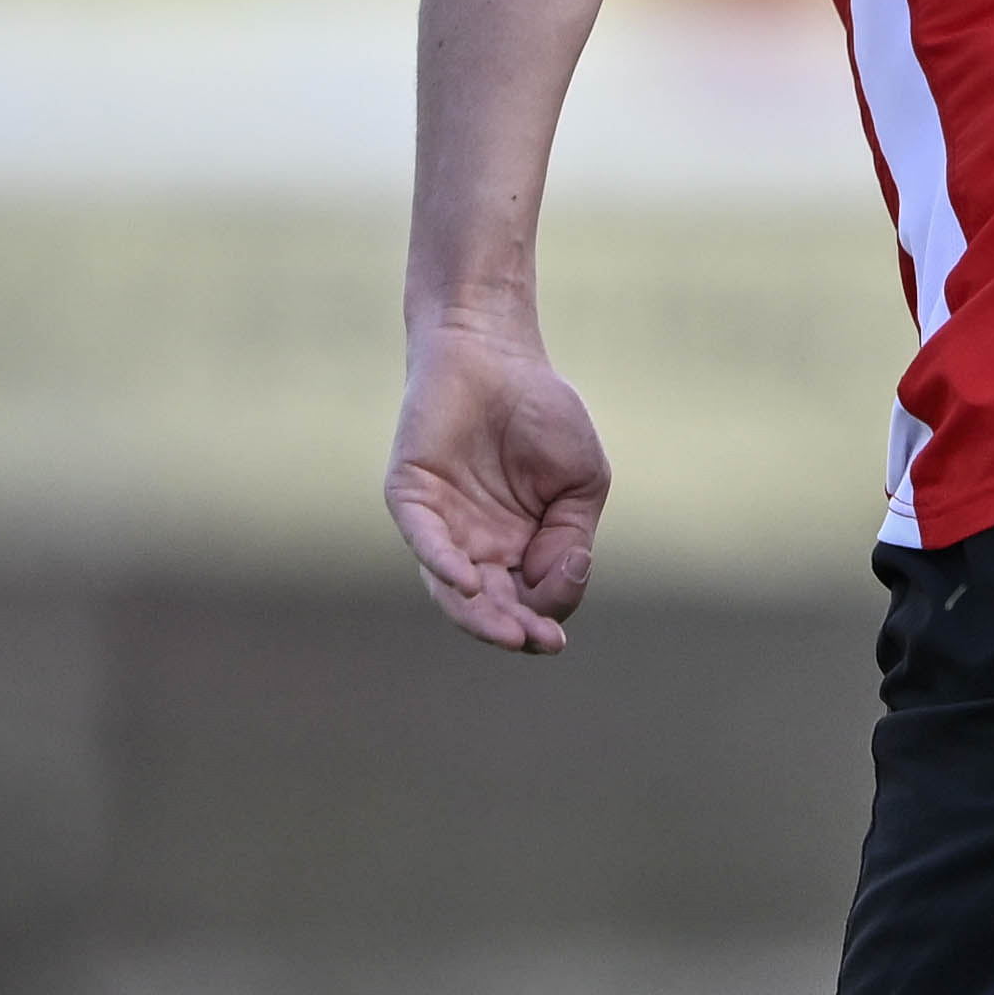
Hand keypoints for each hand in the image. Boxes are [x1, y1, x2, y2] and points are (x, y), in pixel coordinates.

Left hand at [387, 313, 613, 652]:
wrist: (496, 353)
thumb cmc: (543, 412)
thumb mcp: (582, 480)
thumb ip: (572, 534)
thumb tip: (559, 579)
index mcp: (521, 547)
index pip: (535, 597)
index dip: (555, 603)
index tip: (575, 576)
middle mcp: (477, 546)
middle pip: (493, 607)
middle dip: (517, 629)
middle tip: (541, 642)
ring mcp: (442, 526)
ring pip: (454, 589)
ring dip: (481, 617)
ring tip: (510, 634)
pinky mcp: (411, 498)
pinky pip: (424, 543)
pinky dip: (444, 565)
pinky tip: (469, 583)